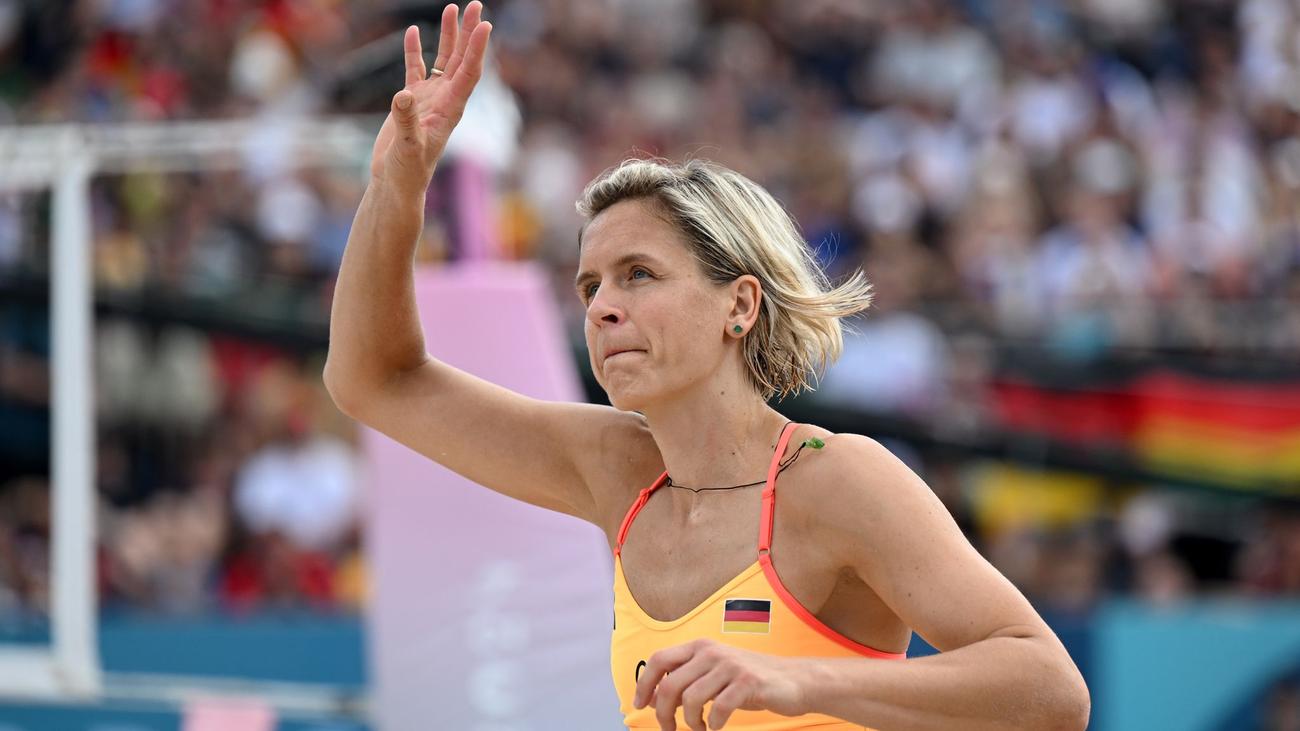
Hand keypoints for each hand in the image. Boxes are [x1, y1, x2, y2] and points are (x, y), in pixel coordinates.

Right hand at [369, 1, 492, 187]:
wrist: (397, 183)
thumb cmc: (408, 171)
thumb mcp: (407, 147)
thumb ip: (405, 121)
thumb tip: (402, 96)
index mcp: (451, 109)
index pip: (469, 73)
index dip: (477, 49)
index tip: (484, 24)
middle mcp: (445, 100)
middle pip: (461, 59)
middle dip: (467, 32)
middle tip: (474, 4)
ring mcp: (430, 99)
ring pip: (443, 60)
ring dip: (448, 36)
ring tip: (450, 9)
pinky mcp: (412, 102)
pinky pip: (417, 69)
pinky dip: (416, 51)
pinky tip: (416, 31)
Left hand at [634, 639, 809, 729]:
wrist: (794, 680)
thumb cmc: (748, 680)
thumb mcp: (713, 674)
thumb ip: (685, 680)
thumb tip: (651, 697)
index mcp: (699, 646)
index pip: (659, 660)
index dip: (643, 684)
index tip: (639, 705)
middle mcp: (711, 651)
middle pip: (670, 685)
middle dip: (663, 713)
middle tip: (669, 728)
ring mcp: (730, 666)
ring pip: (691, 699)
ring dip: (691, 722)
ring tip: (699, 727)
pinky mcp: (747, 682)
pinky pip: (718, 709)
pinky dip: (713, 724)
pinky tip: (717, 726)